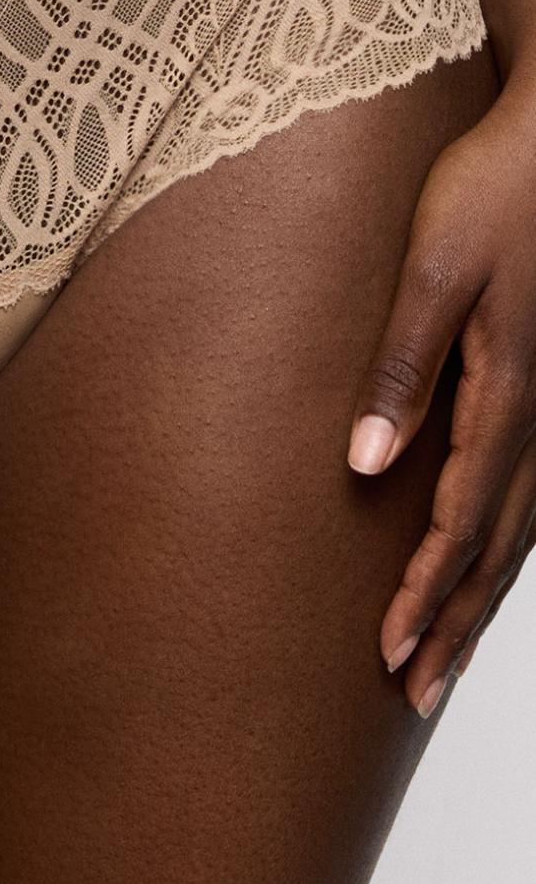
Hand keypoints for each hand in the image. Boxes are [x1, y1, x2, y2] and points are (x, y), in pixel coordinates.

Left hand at [347, 72, 535, 718]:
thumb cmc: (489, 192)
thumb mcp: (435, 272)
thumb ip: (403, 368)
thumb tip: (365, 466)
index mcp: (510, 393)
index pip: (461, 521)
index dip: (425, 593)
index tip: (386, 654)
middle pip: (499, 545)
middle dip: (455, 622)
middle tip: (412, 691)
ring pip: (522, 527)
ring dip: (482, 597)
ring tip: (445, 657)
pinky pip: (534, 490)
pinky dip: (507, 545)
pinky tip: (489, 563)